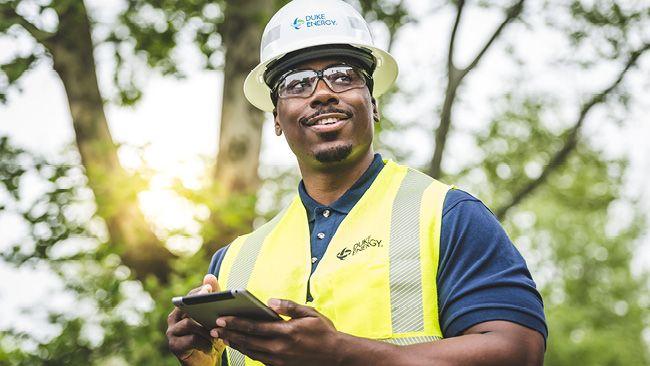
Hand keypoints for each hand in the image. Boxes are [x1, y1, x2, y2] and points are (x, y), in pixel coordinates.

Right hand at [166, 274, 224, 364]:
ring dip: (206, 327)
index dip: (199, 292)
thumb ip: (213, 298)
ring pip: (190, 323)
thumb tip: (209, 276)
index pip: (189, 296)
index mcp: (182, 309)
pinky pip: (191, 339)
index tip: (209, 289)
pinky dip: (204, 341)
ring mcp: (172, 332)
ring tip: (218, 331)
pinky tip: (212, 346)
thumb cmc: (211, 338)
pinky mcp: (174, 346)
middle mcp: (173, 319)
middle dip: (200, 305)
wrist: (207, 363)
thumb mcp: (215, 318)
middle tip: (213, 304)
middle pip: (186, 307)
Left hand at [212, 298, 342, 365]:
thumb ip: (289, 306)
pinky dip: (247, 351)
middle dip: (229, 335)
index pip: (254, 327)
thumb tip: (269, 302)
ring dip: (235, 344)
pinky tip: (240, 345)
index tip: (221, 319)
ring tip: (222, 337)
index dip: (236, 323)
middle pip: (248, 341)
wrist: (336, 357)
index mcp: (286, 332)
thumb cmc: (324, 332)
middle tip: (213, 329)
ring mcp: (279, 360)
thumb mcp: (310, 313)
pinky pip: (259, 359)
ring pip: (251, 352)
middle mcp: (280, 348)